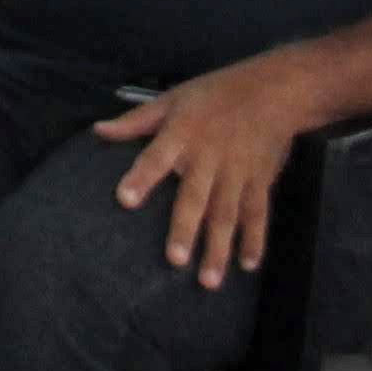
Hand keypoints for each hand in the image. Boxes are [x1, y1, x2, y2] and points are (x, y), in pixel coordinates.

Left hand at [95, 57, 321, 290]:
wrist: (273, 91)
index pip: (157, 157)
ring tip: (208, 279)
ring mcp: (237, 172)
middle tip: (174, 260)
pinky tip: (247, 265)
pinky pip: (257, 214)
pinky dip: (254, 239)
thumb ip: (135, 121)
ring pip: (226, 214)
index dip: (141, 177)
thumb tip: (98, 130)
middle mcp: (209, 157)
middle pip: (195, 196)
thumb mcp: (171, 99)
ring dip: (218, 247)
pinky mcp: (259, 182)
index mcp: (182, 134)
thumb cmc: (214, 94)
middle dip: (185, 228)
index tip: (124, 199)